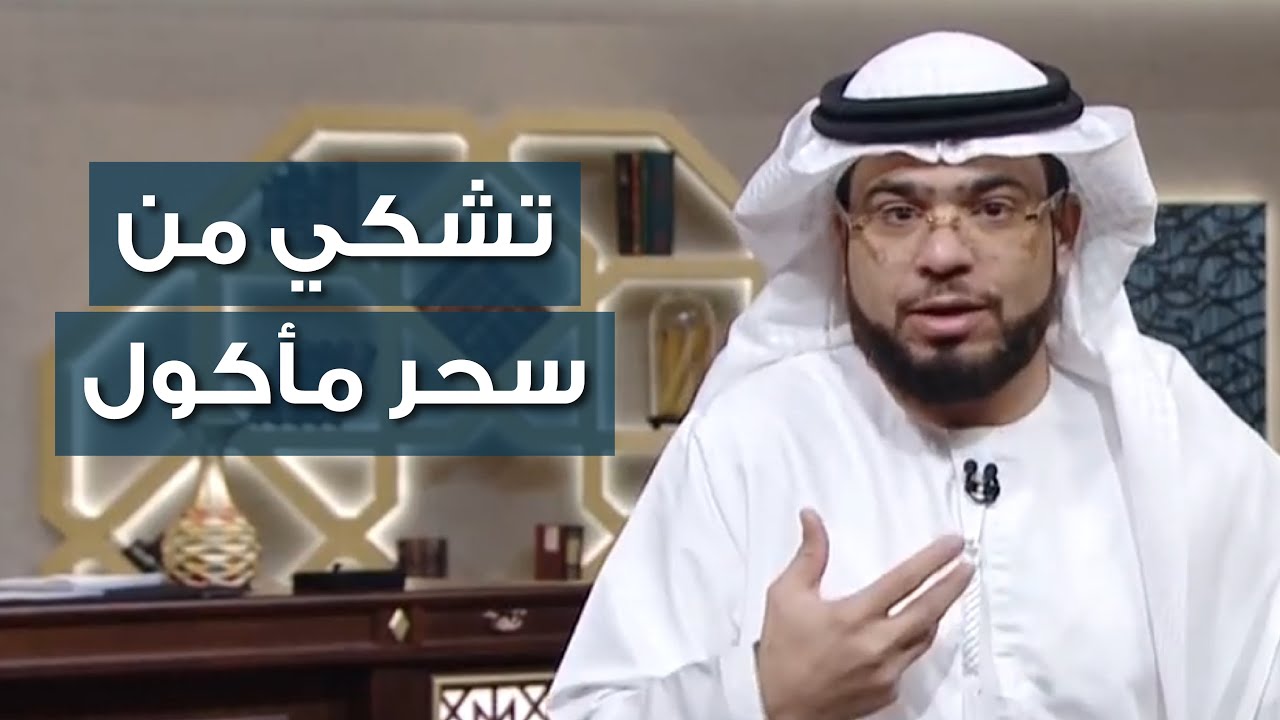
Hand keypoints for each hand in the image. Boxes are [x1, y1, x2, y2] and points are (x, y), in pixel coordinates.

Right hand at [754, 508, 973, 719]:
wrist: (781, 709)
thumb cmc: (781, 653)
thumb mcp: (786, 595)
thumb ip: (809, 555)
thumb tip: (812, 519)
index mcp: (853, 616)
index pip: (904, 580)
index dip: (933, 559)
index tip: (952, 545)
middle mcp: (876, 644)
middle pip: (928, 610)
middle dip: (952, 585)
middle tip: (967, 567)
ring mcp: (886, 672)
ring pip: (924, 637)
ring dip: (936, 614)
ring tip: (943, 595)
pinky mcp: (888, 692)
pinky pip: (909, 661)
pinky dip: (910, 643)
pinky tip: (904, 633)